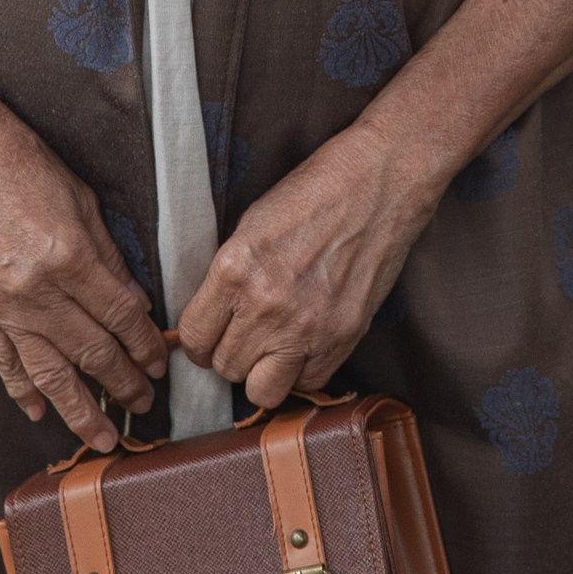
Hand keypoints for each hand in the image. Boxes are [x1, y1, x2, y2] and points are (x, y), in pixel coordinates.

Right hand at [0, 64, 167, 450]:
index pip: (119, 316)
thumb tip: (133, 303)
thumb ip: (108, 257)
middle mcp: (36, 290)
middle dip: (122, 384)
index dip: (144, 345)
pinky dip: (22, 390)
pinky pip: (4, 359)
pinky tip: (39, 412)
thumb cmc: (24, 167)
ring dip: (78, 409)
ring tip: (101, 437)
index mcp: (69, 257)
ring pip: (47, 372)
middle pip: (90, 351)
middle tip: (144, 406)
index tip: (160, 365)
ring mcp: (3, 304)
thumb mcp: (82, 202)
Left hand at [176, 119, 429, 409]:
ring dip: (261, 373)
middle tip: (243, 335)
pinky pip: (309, 382)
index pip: (194, 337)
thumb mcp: (251, 224)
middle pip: (225, 367)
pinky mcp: (343, 337)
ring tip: (270, 348)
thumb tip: (211, 315)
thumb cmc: (314, 192)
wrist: (378, 183)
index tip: (208, 335)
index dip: (197, 341)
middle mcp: (266, 305)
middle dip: (229, 354)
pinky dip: (303, 369)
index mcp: (234, 268)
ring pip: (262, 390)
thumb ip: (229, 275)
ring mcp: (307, 327)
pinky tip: (305, 343)